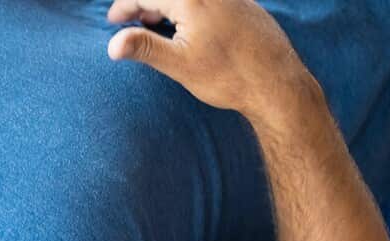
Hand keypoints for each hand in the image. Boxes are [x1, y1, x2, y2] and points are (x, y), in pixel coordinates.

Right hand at [106, 0, 315, 119]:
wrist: (277, 83)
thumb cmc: (229, 76)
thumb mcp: (179, 64)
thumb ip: (144, 47)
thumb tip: (112, 45)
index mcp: (192, 0)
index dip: (125, 5)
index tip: (113, 21)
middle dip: (144, 2)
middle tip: (131, 21)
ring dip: (166, 4)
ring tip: (156, 24)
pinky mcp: (244, 4)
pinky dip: (187, 5)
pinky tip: (188, 26)